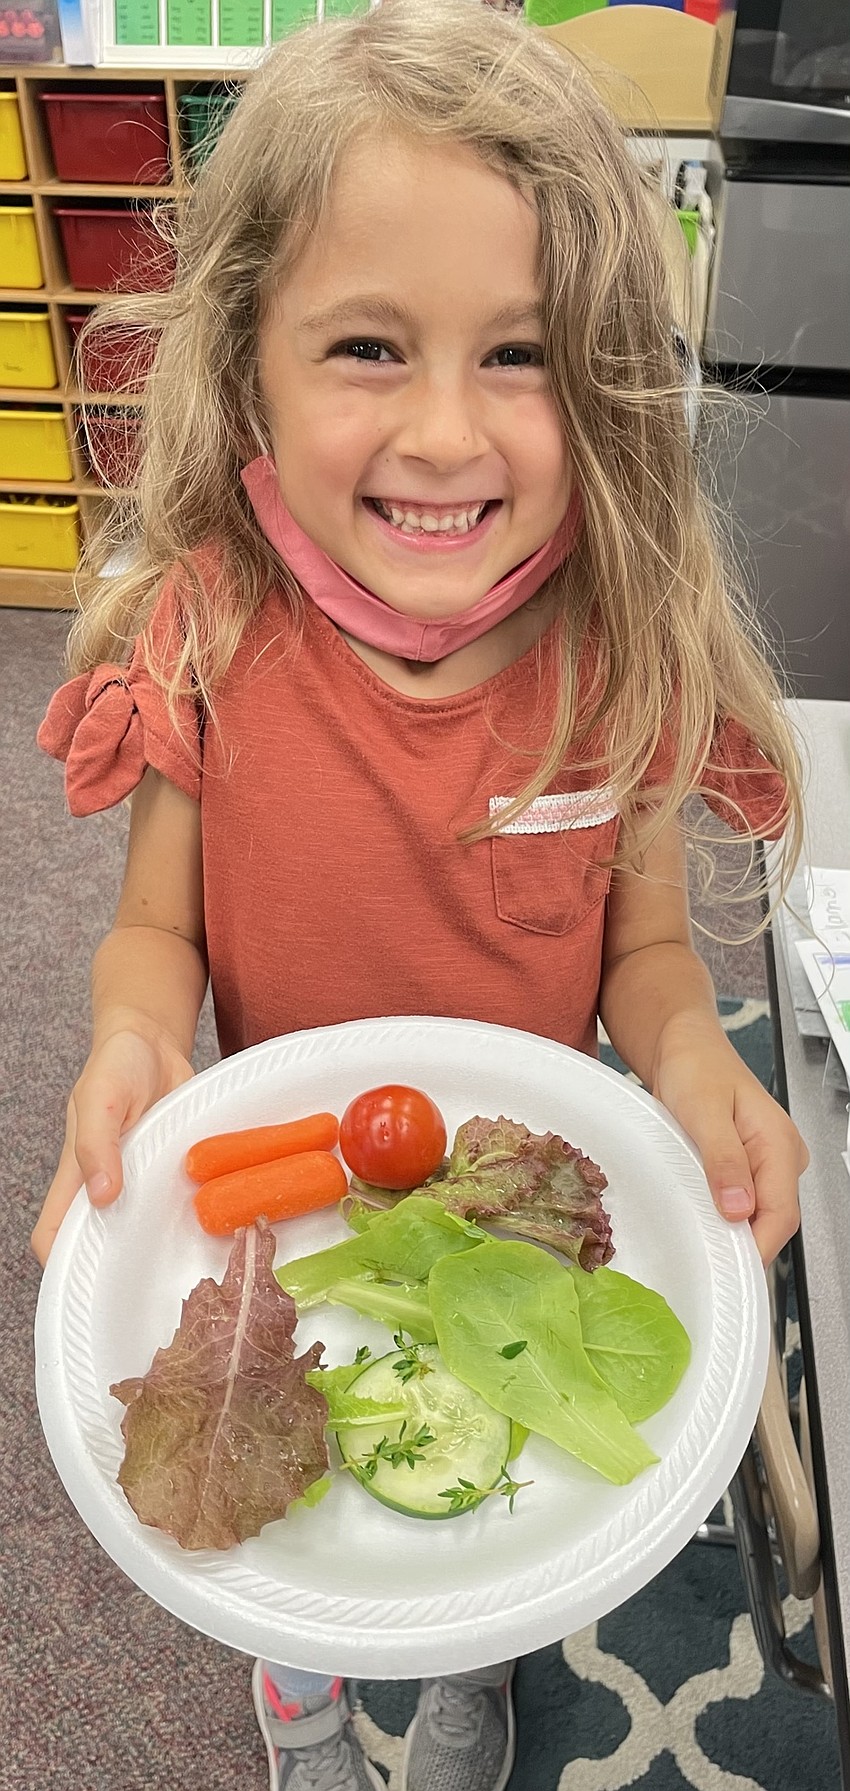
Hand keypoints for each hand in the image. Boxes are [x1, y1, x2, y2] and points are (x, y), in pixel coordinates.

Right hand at [32, 1023, 193, 1266]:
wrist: (154, 1042)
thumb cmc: (116, 1066)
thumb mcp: (101, 1098)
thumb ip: (97, 1144)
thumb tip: (101, 1196)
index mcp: (75, 1175)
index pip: (54, 1234)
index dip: (62, 1265)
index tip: (91, 1285)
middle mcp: (106, 1185)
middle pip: (101, 1242)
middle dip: (119, 1266)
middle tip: (150, 1281)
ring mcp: (140, 1181)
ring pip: (142, 1228)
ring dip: (159, 1241)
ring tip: (186, 1259)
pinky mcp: (169, 1171)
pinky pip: (175, 1202)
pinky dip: (189, 1213)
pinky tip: (212, 1222)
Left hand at [652, 1013, 807, 1265]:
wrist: (683, 1046)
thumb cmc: (695, 1068)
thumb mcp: (703, 1112)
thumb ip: (723, 1160)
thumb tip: (739, 1210)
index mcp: (779, 1144)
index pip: (782, 1213)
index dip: (758, 1247)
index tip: (731, 1270)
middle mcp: (781, 1157)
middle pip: (773, 1220)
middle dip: (743, 1245)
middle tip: (708, 1267)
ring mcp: (766, 1163)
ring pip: (757, 1214)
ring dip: (732, 1232)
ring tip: (701, 1249)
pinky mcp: (746, 1166)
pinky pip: (742, 1202)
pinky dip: (723, 1217)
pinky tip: (702, 1225)